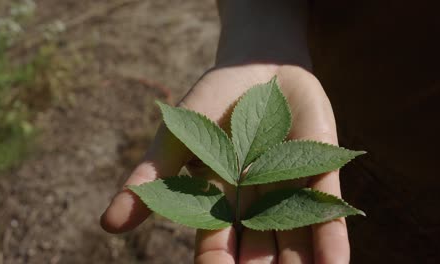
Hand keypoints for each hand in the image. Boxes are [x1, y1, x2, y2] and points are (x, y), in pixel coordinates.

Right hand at [100, 64, 349, 262]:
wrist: (257, 64)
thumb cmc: (212, 101)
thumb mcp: (178, 137)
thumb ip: (151, 180)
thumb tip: (108, 225)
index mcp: (221, 200)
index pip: (217, 242)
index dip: (217, 262)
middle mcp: (257, 203)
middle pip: (259, 249)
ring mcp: (290, 188)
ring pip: (294, 237)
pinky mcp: (319, 169)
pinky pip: (326, 207)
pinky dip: (330, 238)